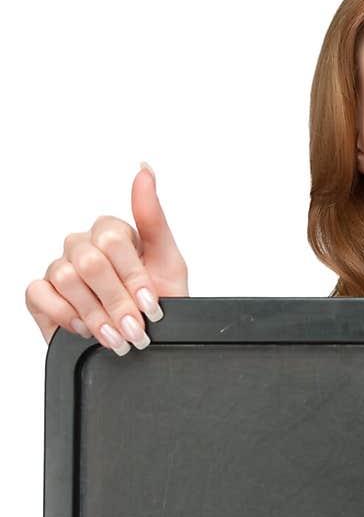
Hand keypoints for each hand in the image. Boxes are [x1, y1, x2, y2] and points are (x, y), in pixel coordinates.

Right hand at [25, 163, 188, 352]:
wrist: (147, 345)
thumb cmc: (159, 304)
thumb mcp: (170, 262)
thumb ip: (154, 218)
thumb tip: (145, 172)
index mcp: (112, 234)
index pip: (112, 239)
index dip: (133, 276)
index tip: (151, 305)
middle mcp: (83, 246)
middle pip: (89, 262)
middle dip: (117, 302)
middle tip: (134, 328)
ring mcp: (60, 268)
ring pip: (66, 279)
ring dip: (96, 315)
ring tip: (116, 336)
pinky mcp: (41, 294)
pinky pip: (40, 294)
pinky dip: (66, 316)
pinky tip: (85, 328)